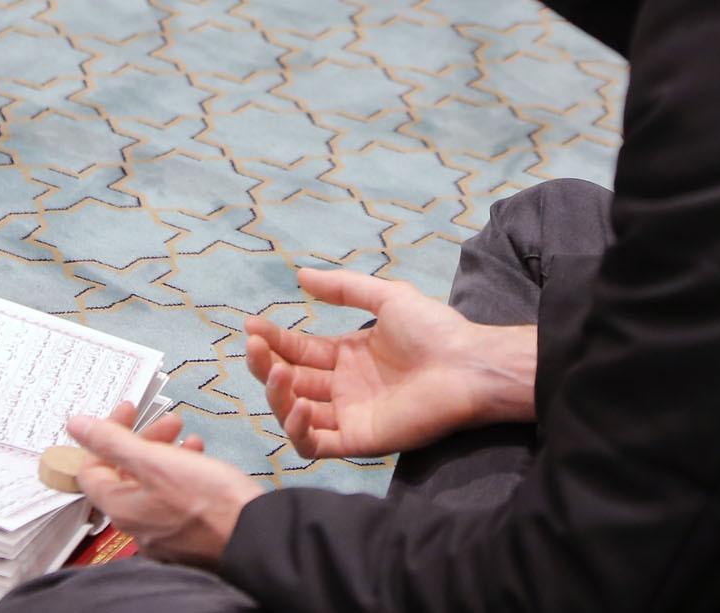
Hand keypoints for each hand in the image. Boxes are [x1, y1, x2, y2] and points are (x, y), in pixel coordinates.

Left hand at [67, 404, 263, 568]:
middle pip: (123, 473)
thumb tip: (76, 425)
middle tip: (169, 421)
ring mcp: (162, 531)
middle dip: (143, 439)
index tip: (130, 411)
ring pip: (151, 482)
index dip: (107, 433)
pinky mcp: (187, 531)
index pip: (92, 468)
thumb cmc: (209, 501)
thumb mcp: (155, 461)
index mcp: (121, 507)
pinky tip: (200, 457)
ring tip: (187, 436)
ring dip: (165, 452)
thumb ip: (113, 441)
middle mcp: (137, 524)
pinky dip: (182, 471)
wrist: (256, 535)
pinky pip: (173, 496)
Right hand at [245, 268, 536, 460]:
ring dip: (276, 395)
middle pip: (290, 381)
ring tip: (277, 374)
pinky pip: (315, 444)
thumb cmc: (434, 329)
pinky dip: (298, 431)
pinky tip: (298, 406)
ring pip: (294, 414)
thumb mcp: (386, 296)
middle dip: (266, 364)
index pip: (298, 350)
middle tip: (254, 346)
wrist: (468, 365)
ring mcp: (348, 415)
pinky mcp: (358, 440)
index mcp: (346, 355)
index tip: (251, 325)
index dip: (273, 340)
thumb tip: (300, 275)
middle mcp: (342, 387)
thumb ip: (342, 288)